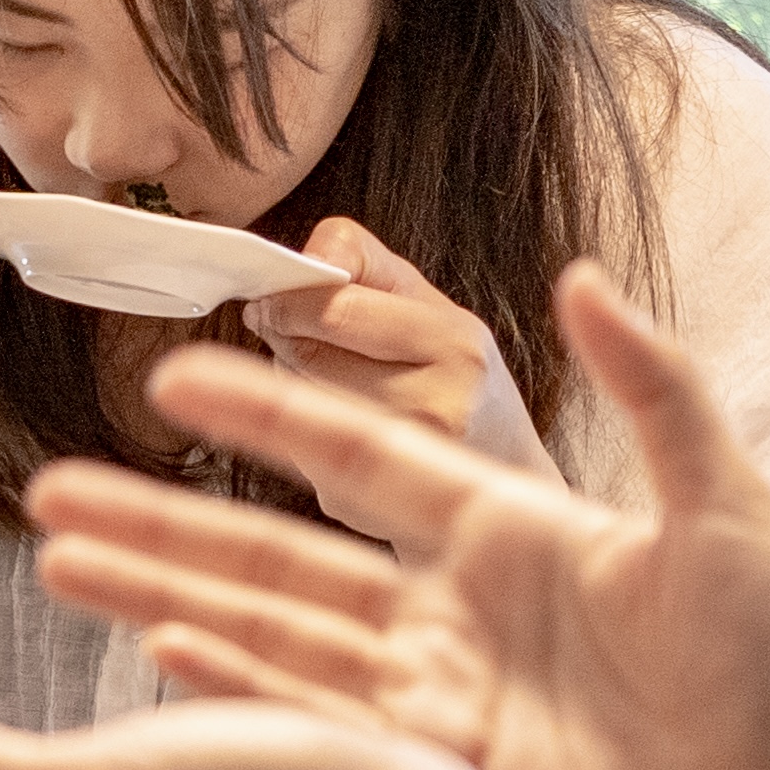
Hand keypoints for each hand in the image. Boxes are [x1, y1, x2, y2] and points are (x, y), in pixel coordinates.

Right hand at [30, 264, 769, 769]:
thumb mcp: (723, 511)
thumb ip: (655, 393)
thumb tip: (580, 279)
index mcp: (509, 534)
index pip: (355, 459)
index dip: (264, 412)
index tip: (169, 372)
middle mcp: (449, 613)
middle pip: (273, 550)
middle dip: (161, 517)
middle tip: (52, 490)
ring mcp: (429, 700)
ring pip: (265, 633)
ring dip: (163, 595)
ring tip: (59, 565)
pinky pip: (310, 723)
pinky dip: (232, 689)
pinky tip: (156, 652)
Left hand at [243, 218, 543, 488]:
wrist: (498, 470)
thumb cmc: (451, 375)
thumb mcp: (431, 307)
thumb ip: (365, 265)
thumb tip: (292, 267)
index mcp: (455, 345)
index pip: (335, 310)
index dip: (286, 299)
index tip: (271, 296)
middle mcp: (435, 408)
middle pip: (306, 355)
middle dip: (282, 335)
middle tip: (279, 327)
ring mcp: (395, 466)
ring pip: (292, 400)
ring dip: (287, 380)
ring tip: (325, 375)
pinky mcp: (354, 504)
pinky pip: (290, 447)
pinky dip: (296, 429)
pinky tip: (335, 424)